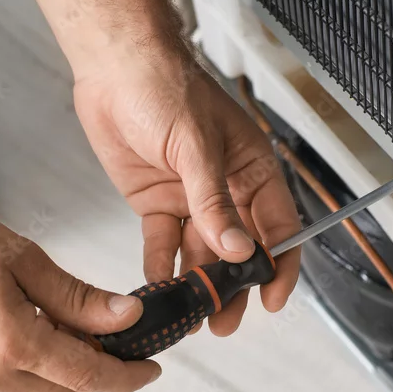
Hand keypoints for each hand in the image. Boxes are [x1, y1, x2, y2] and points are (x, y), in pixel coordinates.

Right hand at [0, 207, 160, 391]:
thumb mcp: (22, 260)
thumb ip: (78, 297)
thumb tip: (125, 317)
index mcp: (12, 344)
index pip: (89, 375)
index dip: (128, 376)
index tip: (151, 369)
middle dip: (99, 370)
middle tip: (109, 331)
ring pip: (43, 389)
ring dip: (65, 365)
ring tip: (63, 317)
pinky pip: (15, 383)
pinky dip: (37, 363)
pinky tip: (31, 324)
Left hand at [72, 51, 301, 335]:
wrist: (115, 68)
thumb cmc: (166, 88)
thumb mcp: (197, 147)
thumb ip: (214, 202)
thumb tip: (237, 250)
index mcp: (252, 172)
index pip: (277, 228)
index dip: (277, 266)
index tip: (271, 299)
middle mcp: (225, 191)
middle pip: (237, 252)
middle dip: (232, 289)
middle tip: (224, 323)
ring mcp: (190, 200)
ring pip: (199, 254)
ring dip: (196, 286)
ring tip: (191, 319)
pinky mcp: (156, 204)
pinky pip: (162, 244)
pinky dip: (160, 268)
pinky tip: (159, 291)